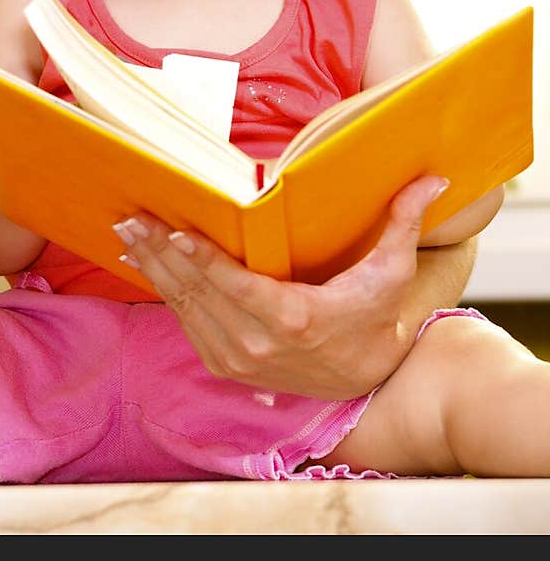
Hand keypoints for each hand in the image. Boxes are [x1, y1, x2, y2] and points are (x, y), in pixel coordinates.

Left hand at [114, 175, 449, 399]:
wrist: (368, 383)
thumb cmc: (377, 320)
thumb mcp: (392, 274)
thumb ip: (403, 223)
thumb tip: (434, 178)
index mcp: (293, 319)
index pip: (235, 284)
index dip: (200, 258)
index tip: (171, 229)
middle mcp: (257, 344)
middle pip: (198, 291)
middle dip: (159, 252)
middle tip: (130, 215)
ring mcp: (237, 358)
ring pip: (184, 306)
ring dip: (151, 268)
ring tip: (125, 230)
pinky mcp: (225, 365)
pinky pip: (185, 321)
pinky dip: (162, 291)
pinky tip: (141, 261)